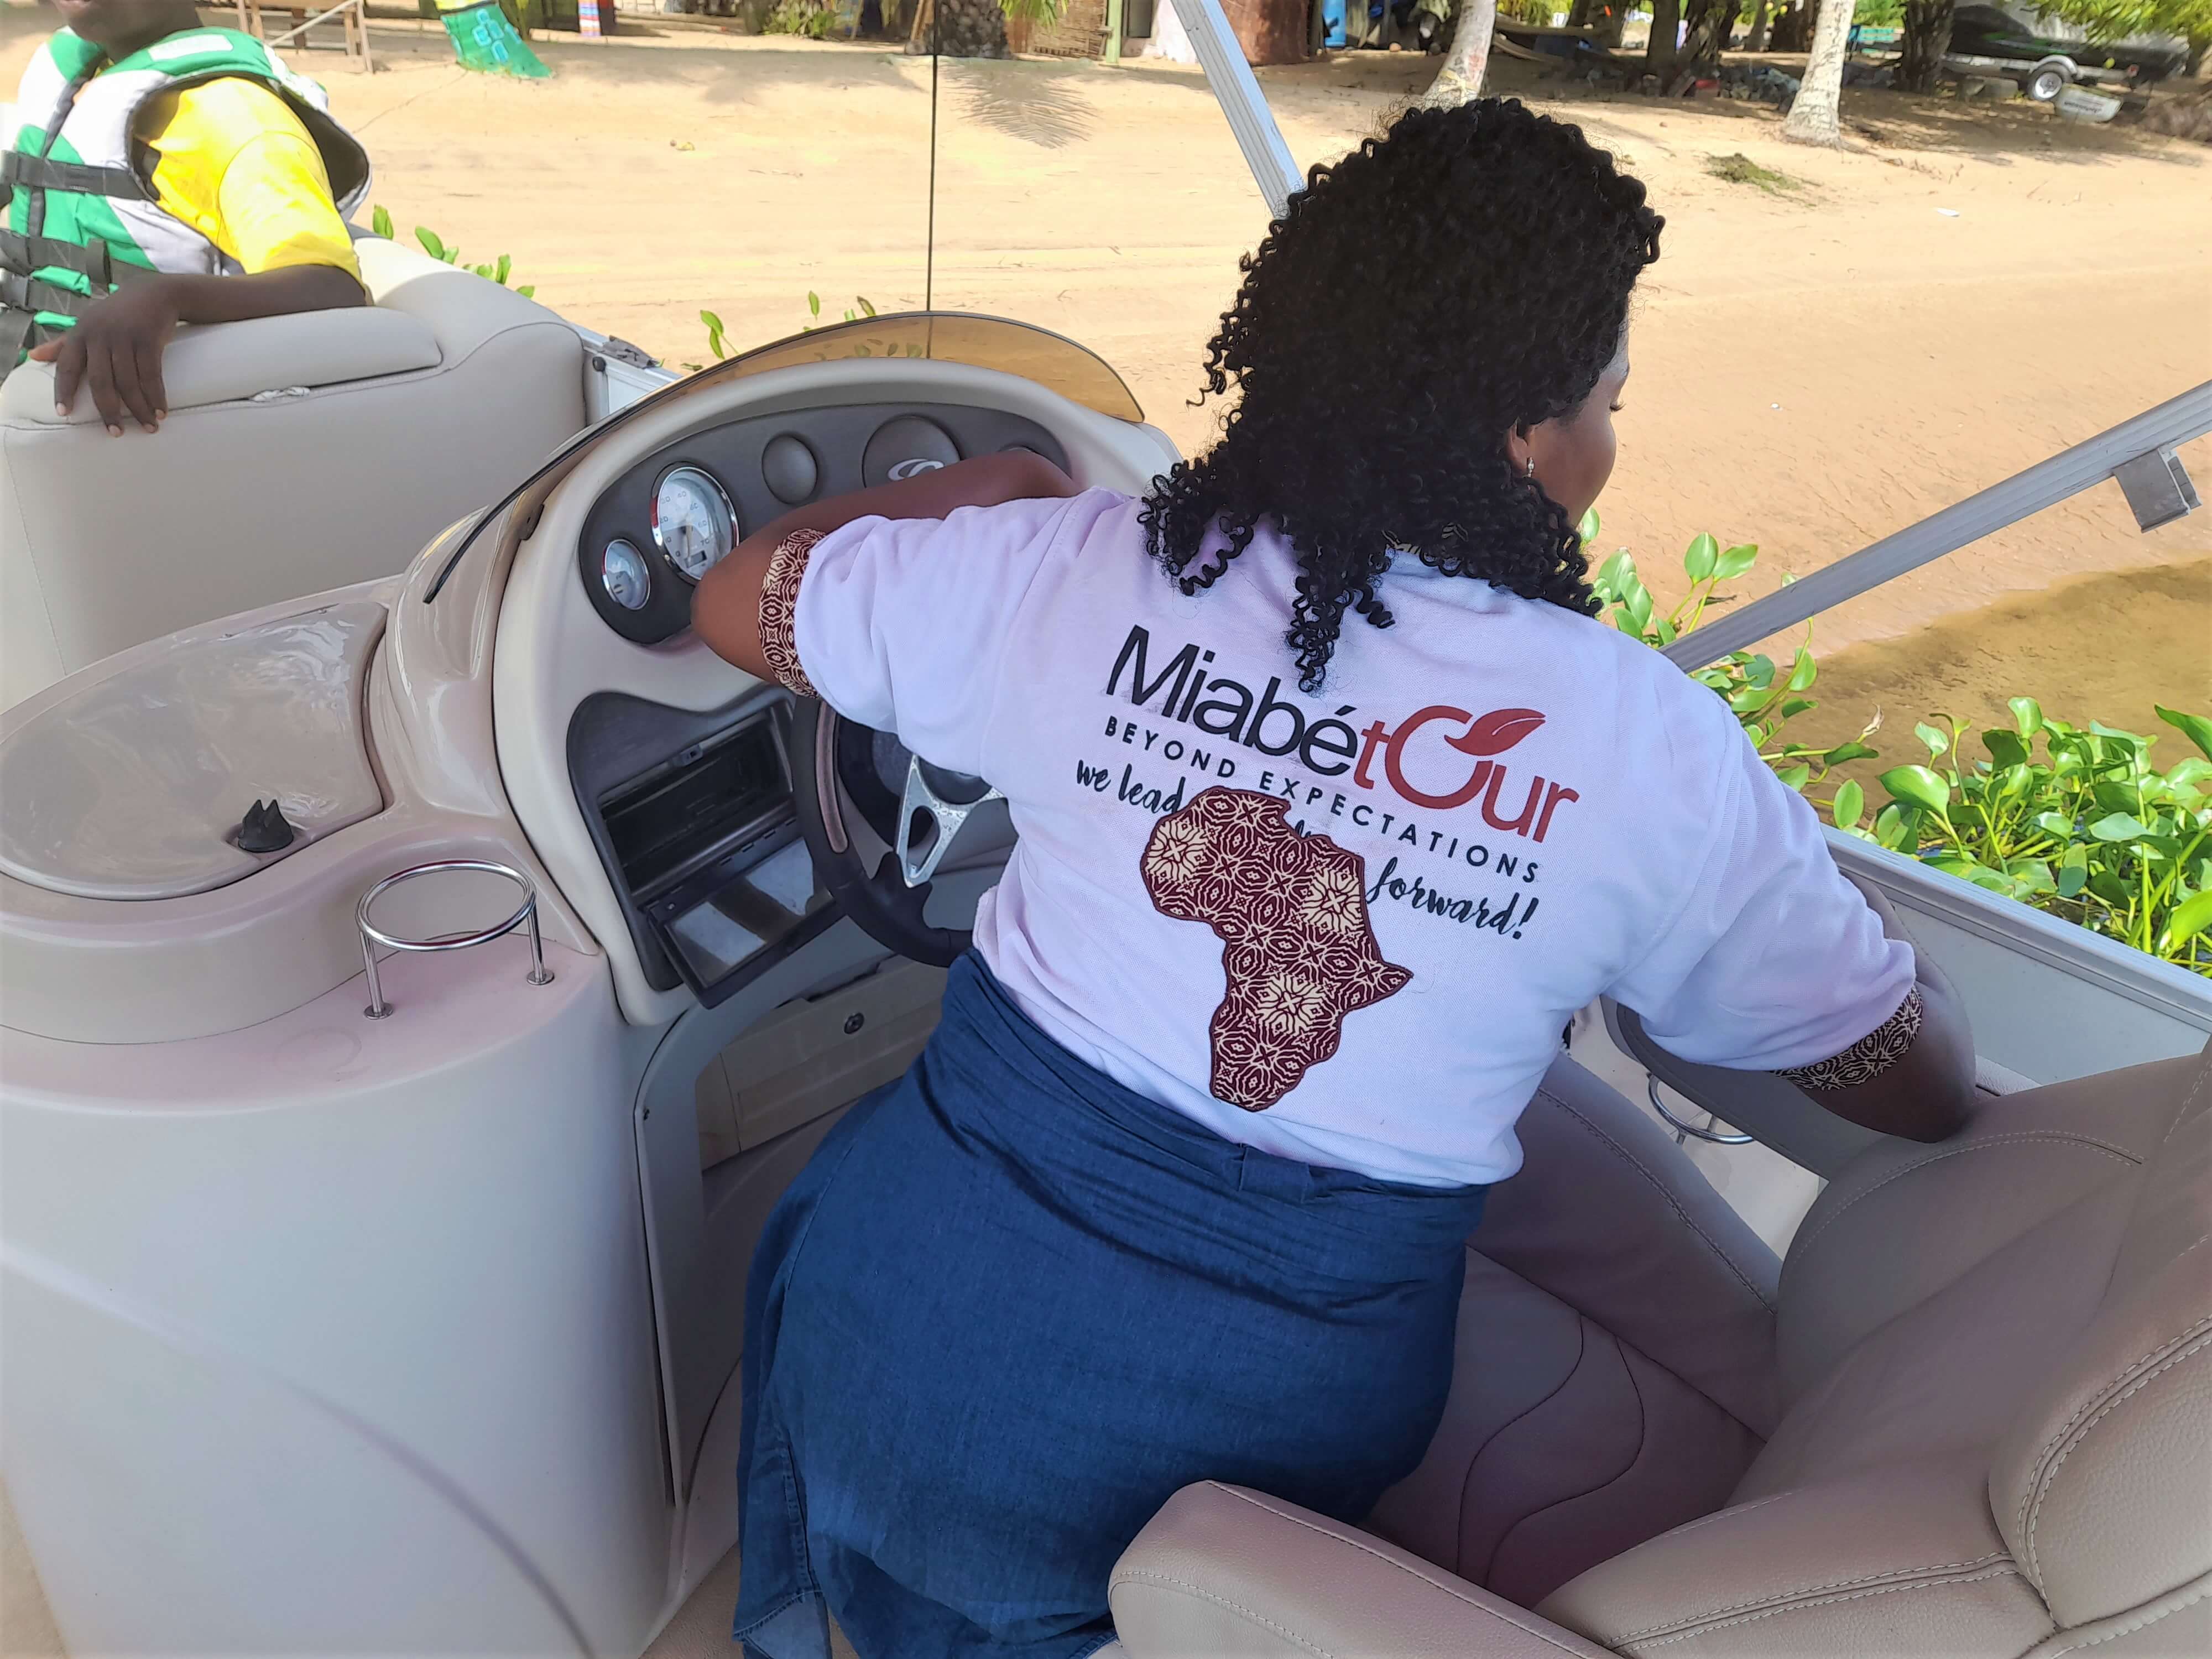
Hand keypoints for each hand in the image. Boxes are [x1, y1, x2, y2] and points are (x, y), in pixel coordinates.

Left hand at [29, 278, 182, 435]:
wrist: (153, 293)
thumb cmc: (116, 314)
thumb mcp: (88, 325)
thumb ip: (62, 343)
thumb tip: (32, 356)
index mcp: (81, 334)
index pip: (67, 366)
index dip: (63, 391)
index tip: (64, 414)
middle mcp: (100, 335)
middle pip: (101, 381)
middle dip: (108, 410)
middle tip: (115, 432)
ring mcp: (125, 337)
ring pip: (129, 382)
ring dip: (139, 408)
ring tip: (149, 426)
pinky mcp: (148, 340)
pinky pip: (152, 375)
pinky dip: (156, 396)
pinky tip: (161, 411)